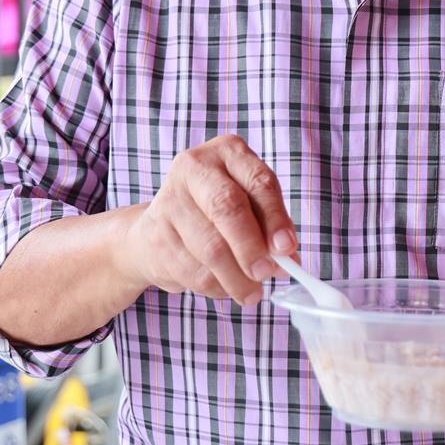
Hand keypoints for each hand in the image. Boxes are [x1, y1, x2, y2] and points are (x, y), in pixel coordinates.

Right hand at [122, 135, 295, 305]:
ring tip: (252, 292)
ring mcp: (170, 200)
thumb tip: (288, 258)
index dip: (275, 217)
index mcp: (228, 152)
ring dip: (237, 278)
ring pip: (212, 248)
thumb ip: (268, 226)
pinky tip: (225, 287)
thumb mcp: (247, 204)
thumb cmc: (214, 213)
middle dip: (251, 248)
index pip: (258, 182)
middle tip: (265, 273)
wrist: (159, 228)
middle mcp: (195, 167)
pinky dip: (217, 287)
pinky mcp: (155, 234)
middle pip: (227, 208)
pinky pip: (195, 270)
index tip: (287, 248)